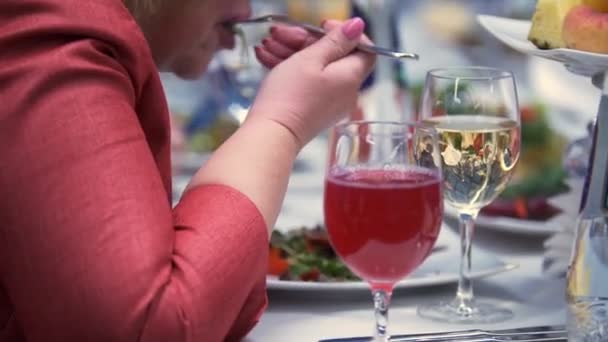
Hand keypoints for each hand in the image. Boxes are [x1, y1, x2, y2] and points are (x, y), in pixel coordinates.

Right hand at [248, 18, 375, 147]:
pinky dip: (291, 70)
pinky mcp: (314, 111)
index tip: (323, 26)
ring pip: (317, 68)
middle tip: (282, 34)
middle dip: (306, 41)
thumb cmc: (290, 96)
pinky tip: (267, 58)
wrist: (271, 134)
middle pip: (335, 57)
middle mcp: (345, 91)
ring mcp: (330, 103)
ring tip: (267, 46)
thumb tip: (357, 26)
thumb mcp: (311, 59)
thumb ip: (336, 41)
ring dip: (292, 52)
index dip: (346, 34)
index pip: (364, 49)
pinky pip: (308, 83)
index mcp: (351, 76)